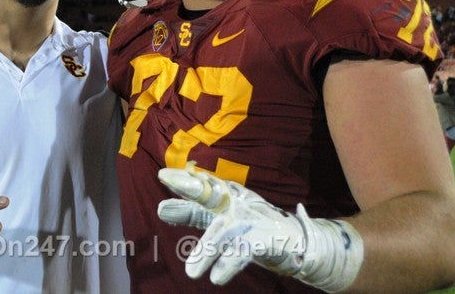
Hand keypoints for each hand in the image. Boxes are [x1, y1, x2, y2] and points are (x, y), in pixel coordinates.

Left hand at [157, 164, 362, 291]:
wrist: (295, 240)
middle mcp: (236, 202)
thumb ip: (191, 212)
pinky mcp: (263, 240)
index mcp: (224, 194)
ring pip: (223, 232)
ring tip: (191, 273)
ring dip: (206, 251)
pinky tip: (216, 277)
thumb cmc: (248, 225)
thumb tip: (160, 208)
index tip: (163, 176)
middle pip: (211, 195)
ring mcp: (249, 220)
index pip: (201, 186)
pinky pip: (243, 253)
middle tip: (166, 183)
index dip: (183, 181)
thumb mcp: (219, 216)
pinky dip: (228, 264)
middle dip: (192, 188)